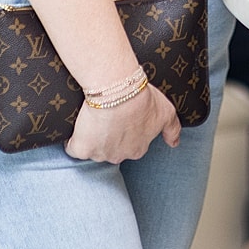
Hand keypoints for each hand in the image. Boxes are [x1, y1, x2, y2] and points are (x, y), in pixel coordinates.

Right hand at [66, 82, 180, 163]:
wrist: (119, 91)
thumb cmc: (143, 99)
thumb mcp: (166, 112)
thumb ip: (173, 129)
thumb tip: (174, 143)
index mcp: (138, 149)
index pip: (131, 145)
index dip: (126, 131)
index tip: (123, 119)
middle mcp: (119, 156)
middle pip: (111, 150)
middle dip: (110, 137)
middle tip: (109, 117)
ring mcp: (99, 154)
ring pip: (94, 149)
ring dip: (93, 138)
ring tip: (95, 119)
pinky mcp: (81, 149)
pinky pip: (74, 148)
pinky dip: (74, 140)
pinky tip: (79, 127)